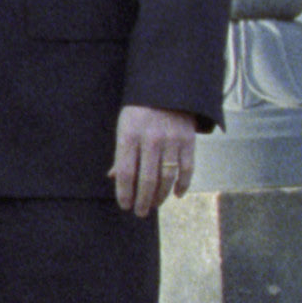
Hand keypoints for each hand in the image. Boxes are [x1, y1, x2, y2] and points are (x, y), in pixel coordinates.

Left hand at [111, 104, 199, 219]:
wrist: (168, 90)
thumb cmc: (140, 112)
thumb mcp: (124, 127)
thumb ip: (121, 153)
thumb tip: (113, 177)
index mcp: (129, 136)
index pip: (125, 172)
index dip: (124, 192)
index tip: (125, 206)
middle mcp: (151, 140)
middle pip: (146, 179)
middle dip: (142, 200)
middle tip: (140, 212)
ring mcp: (171, 141)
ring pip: (167, 177)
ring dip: (161, 196)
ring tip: (154, 204)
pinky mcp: (188, 141)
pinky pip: (187, 169)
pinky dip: (183, 185)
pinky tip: (177, 194)